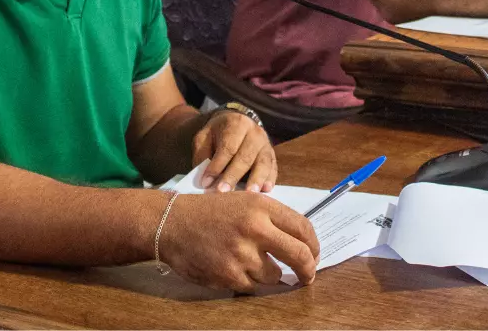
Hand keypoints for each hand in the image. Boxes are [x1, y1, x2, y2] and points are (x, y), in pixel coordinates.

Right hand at [161, 191, 319, 290]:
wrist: (172, 224)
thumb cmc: (210, 212)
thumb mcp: (244, 201)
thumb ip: (272, 218)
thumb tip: (301, 241)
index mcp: (261, 206)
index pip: (303, 228)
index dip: (315, 245)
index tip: (315, 254)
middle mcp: (255, 228)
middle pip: (299, 255)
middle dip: (309, 269)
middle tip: (308, 275)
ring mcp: (242, 254)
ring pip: (276, 276)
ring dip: (272, 275)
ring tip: (256, 265)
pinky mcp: (229, 275)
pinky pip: (253, 287)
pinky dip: (250, 282)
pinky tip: (238, 270)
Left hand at [192, 109, 275, 192]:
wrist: (237, 122)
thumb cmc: (218, 133)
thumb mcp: (204, 137)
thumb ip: (202, 155)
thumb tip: (204, 179)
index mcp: (236, 124)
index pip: (228, 147)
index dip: (217, 166)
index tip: (206, 182)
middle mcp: (254, 133)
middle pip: (245, 156)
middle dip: (233, 176)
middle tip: (222, 192)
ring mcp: (266, 144)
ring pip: (263, 162)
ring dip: (256, 179)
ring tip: (249, 194)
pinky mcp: (272, 155)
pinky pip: (273, 168)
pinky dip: (270, 179)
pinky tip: (265, 190)